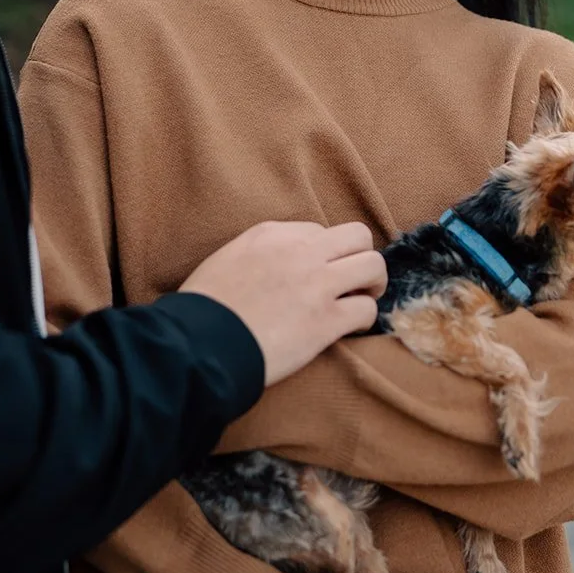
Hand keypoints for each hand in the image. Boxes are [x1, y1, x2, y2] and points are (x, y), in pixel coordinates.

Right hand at [181, 221, 384, 386]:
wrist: (200, 342)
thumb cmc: (205, 307)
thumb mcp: (228, 258)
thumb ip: (259, 252)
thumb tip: (279, 262)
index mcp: (272, 234)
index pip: (319, 231)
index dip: (324, 254)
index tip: (317, 273)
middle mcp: (300, 251)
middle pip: (358, 237)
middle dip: (360, 257)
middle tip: (353, 281)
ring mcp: (317, 284)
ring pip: (373, 266)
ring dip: (372, 284)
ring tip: (360, 300)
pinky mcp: (326, 320)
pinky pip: (366, 310)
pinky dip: (364, 319)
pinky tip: (350, 329)